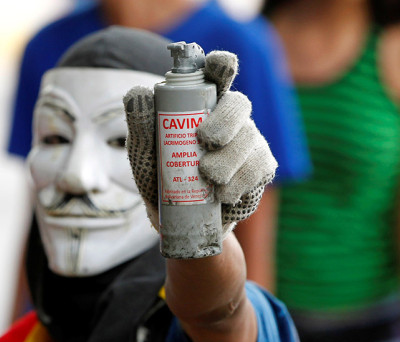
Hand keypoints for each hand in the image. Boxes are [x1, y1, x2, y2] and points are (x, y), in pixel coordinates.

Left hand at [123, 50, 276, 230]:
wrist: (180, 219)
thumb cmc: (162, 175)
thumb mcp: (145, 152)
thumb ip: (140, 124)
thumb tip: (138, 93)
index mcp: (204, 105)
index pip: (219, 74)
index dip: (223, 65)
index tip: (220, 65)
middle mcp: (231, 119)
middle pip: (240, 104)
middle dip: (225, 121)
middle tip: (205, 140)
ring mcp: (250, 143)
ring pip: (250, 140)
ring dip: (228, 160)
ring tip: (208, 178)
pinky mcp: (261, 169)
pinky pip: (258, 169)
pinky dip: (238, 182)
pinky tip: (223, 194)